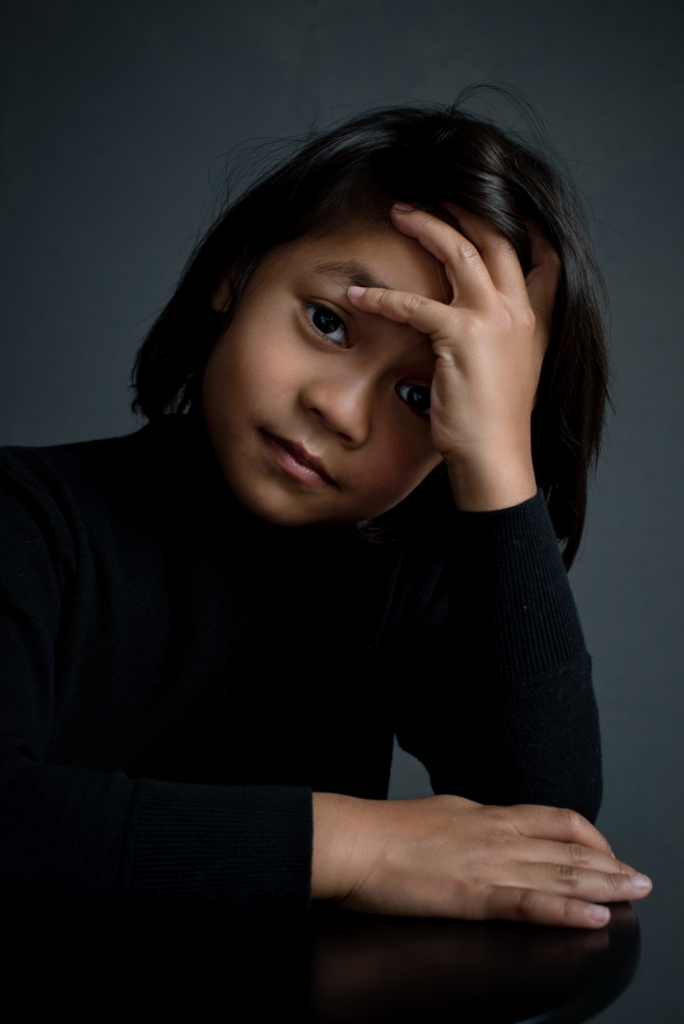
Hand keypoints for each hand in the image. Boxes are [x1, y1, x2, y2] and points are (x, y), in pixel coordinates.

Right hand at [312, 792, 651, 927]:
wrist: (354, 840)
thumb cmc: (384, 830)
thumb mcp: (439, 813)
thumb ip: (470, 823)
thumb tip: (486, 830)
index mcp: (485, 814)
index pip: (552, 819)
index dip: (588, 836)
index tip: (606, 851)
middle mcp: (495, 834)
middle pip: (567, 847)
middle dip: (609, 863)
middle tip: (640, 877)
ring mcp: (489, 863)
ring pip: (560, 873)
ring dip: (604, 885)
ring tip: (634, 893)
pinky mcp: (475, 895)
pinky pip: (532, 904)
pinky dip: (567, 911)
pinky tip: (593, 917)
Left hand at [347, 203, 559, 509]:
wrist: (495, 457)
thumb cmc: (493, 421)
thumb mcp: (512, 370)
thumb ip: (503, 336)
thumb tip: (477, 321)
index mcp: (533, 318)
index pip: (535, 253)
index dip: (515, 221)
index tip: (489, 199)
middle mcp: (518, 311)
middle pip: (494, 238)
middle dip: (462, 209)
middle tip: (430, 195)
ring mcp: (494, 321)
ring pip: (460, 252)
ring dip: (426, 227)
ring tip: (398, 214)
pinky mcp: (462, 338)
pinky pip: (416, 304)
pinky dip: (383, 296)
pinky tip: (358, 294)